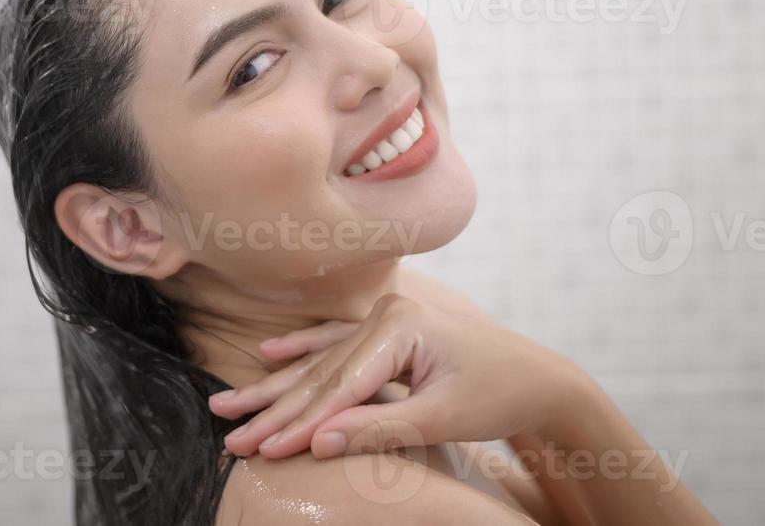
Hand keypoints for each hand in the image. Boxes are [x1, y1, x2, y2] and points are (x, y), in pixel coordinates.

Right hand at [210, 292, 583, 461]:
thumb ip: (378, 429)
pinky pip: (334, 345)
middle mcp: (386, 316)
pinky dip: (301, 353)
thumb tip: (319, 445)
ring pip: (319, 364)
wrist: (538, 377)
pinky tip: (268, 355)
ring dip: (273, 389)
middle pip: (319, 374)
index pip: (339, 386)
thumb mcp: (440, 418)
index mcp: (401, 326)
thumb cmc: (498, 396)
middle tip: (228, 436)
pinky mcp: (387, 332)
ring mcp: (385, 321)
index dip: (300, 423)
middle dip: (272, 410)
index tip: (263, 450)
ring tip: (226, 404)